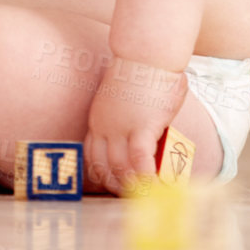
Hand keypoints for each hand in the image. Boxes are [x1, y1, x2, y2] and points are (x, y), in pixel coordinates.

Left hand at [84, 59, 188, 194]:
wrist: (146, 53)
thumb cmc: (141, 69)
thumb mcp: (123, 96)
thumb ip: (127, 115)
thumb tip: (143, 126)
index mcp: (98, 118)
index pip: (92, 155)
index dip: (103, 174)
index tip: (115, 184)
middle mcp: (104, 126)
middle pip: (104, 168)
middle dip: (117, 186)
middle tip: (132, 196)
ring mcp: (120, 129)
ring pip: (122, 170)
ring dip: (134, 187)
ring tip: (148, 196)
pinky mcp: (140, 128)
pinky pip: (140, 163)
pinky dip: (147, 179)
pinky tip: (157, 187)